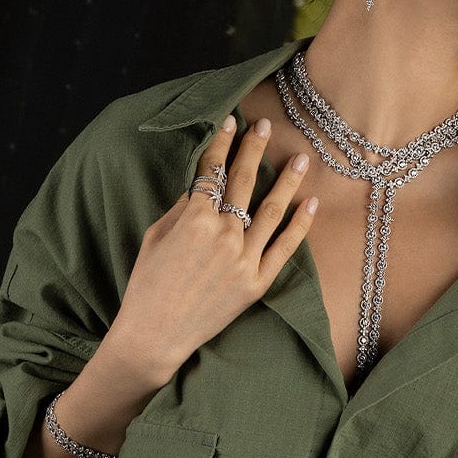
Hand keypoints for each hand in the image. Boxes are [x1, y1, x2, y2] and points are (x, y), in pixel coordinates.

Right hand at [106, 114, 318, 378]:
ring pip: (271, 209)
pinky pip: (284, 247)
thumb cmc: (147, 284)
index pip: (212, 171)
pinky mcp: (257, 282)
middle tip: (264, 125)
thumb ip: (181, 208)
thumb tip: (201, 188)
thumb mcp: (155, 236)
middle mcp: (223, 233)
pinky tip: (311, 202)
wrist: (155, 335)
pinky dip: (300, 224)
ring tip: (301, 156)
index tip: (230, 122)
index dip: (221, 143)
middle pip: (243, 181)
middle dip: (253, 149)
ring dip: (287, 179)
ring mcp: (244, 258)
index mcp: (194, 218)